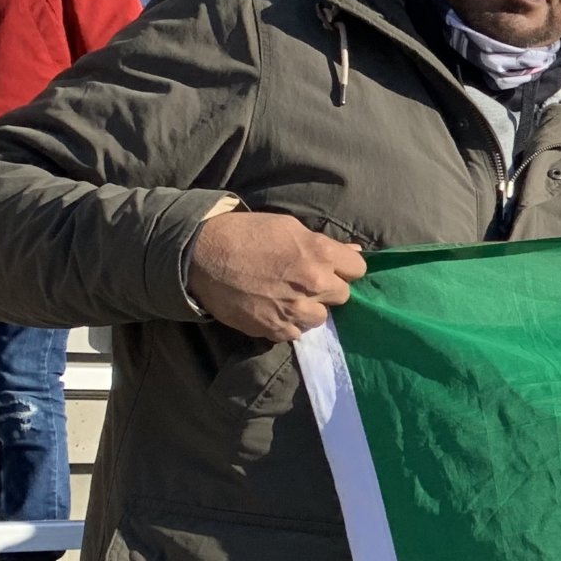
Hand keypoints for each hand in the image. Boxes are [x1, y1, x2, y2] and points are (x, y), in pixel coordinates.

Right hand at [186, 211, 364, 341]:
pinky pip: (296, 333)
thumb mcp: (289, 227)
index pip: (358, 269)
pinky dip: (288, 323)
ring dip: (310, 309)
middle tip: (305, 281)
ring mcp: (295, 310)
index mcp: (320, 253)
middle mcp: (313, 284)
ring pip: (322, 317)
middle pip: (343, 295)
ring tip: (289, 297)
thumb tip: (354, 253)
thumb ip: (324, 244)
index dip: (345, 267)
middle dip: (328, 288)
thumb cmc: (246, 234)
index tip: (331, 267)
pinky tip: (274, 309)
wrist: (202, 255)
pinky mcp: (275, 329)